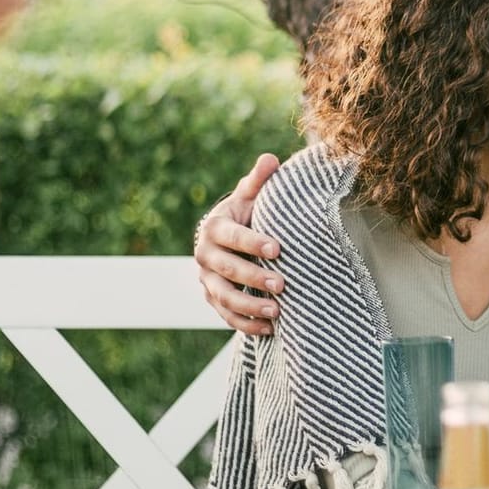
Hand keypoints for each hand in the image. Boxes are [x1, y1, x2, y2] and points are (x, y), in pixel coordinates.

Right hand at [195, 153, 282, 335]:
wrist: (228, 238)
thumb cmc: (247, 213)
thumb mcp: (251, 196)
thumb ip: (259, 181)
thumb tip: (271, 159)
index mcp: (215, 227)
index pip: (233, 236)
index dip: (253, 242)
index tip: (278, 249)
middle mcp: (206, 255)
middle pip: (227, 269)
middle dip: (254, 278)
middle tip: (283, 285)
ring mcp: (208, 280)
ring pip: (224, 297)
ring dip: (250, 306)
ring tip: (277, 312)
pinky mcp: (214, 299)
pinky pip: (227, 316)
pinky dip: (247, 325)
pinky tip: (272, 329)